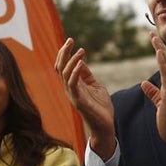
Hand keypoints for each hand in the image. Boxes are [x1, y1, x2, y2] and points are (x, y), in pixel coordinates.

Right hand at [56, 37, 116, 157]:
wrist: (105, 125)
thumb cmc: (100, 107)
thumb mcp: (94, 85)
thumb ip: (86, 74)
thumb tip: (79, 61)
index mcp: (72, 85)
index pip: (62, 66)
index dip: (64, 53)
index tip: (70, 40)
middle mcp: (69, 89)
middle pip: (60, 67)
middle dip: (63, 52)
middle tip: (70, 40)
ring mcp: (72, 95)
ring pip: (64, 74)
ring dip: (71, 60)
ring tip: (81, 50)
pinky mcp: (78, 101)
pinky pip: (72, 84)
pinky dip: (75, 72)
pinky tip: (80, 63)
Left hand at [140, 31, 165, 148]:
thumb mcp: (159, 103)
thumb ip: (152, 93)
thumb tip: (144, 84)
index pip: (165, 65)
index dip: (159, 51)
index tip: (153, 40)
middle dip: (159, 46)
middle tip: (151, 33)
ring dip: (161, 51)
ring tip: (154, 39)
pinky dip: (164, 63)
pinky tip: (160, 53)